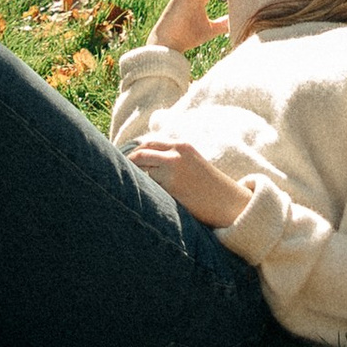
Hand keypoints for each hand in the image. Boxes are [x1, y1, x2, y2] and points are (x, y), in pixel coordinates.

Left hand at [129, 137, 250, 229]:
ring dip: (133, 177)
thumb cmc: (210, 187)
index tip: (123, 161)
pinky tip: (137, 197)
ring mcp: (173, 171)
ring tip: (123, 186)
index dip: (134, 152)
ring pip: (141, 169)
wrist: (230, 203)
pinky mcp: (171, 188)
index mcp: (182, 146)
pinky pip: (148, 186)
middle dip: (127, 163)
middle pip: (140, 153)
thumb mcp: (193, 163)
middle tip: (116, 174)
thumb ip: (173, 158)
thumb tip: (148, 163)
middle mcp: (176, 154)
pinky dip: (141, 190)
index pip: (149, 143)